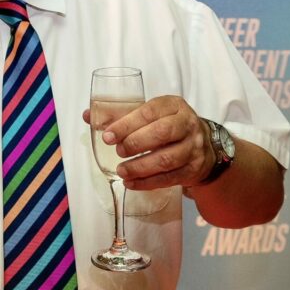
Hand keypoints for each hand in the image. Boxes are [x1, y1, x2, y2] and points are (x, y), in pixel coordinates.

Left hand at [84, 95, 213, 190]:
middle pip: (162, 133)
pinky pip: (170, 178)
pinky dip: (148, 182)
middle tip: (117, 152)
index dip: (126, 124)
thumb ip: (119, 115)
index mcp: (173, 105)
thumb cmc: (167, 126)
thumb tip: (87, 115)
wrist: (202, 145)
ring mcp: (193, 147)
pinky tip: (131, 183)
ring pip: (167, 159)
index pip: (149, 112)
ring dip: (140, 167)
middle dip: (135, 143)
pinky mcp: (193, 169)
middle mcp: (187, 124)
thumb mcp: (149, 115)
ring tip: (121, 171)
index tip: (108, 136)